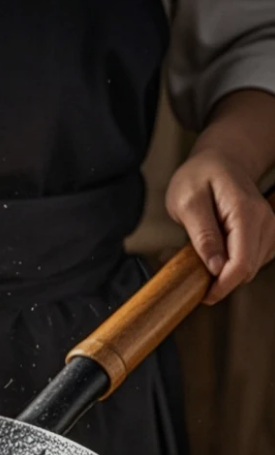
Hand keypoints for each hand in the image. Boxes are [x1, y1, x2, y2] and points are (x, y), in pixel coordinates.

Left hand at [166, 149, 274, 304]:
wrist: (221, 159)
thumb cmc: (199, 177)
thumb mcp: (187, 202)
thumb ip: (202, 234)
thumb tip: (215, 266)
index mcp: (246, 213)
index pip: (242, 263)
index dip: (223, 286)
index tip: (203, 295)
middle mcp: (265, 221)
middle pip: (248, 270)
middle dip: (222, 280)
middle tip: (193, 271)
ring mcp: (268, 228)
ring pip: (250, 269)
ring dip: (225, 272)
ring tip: (202, 254)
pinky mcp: (265, 234)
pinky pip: (251, 262)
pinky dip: (232, 265)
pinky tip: (216, 252)